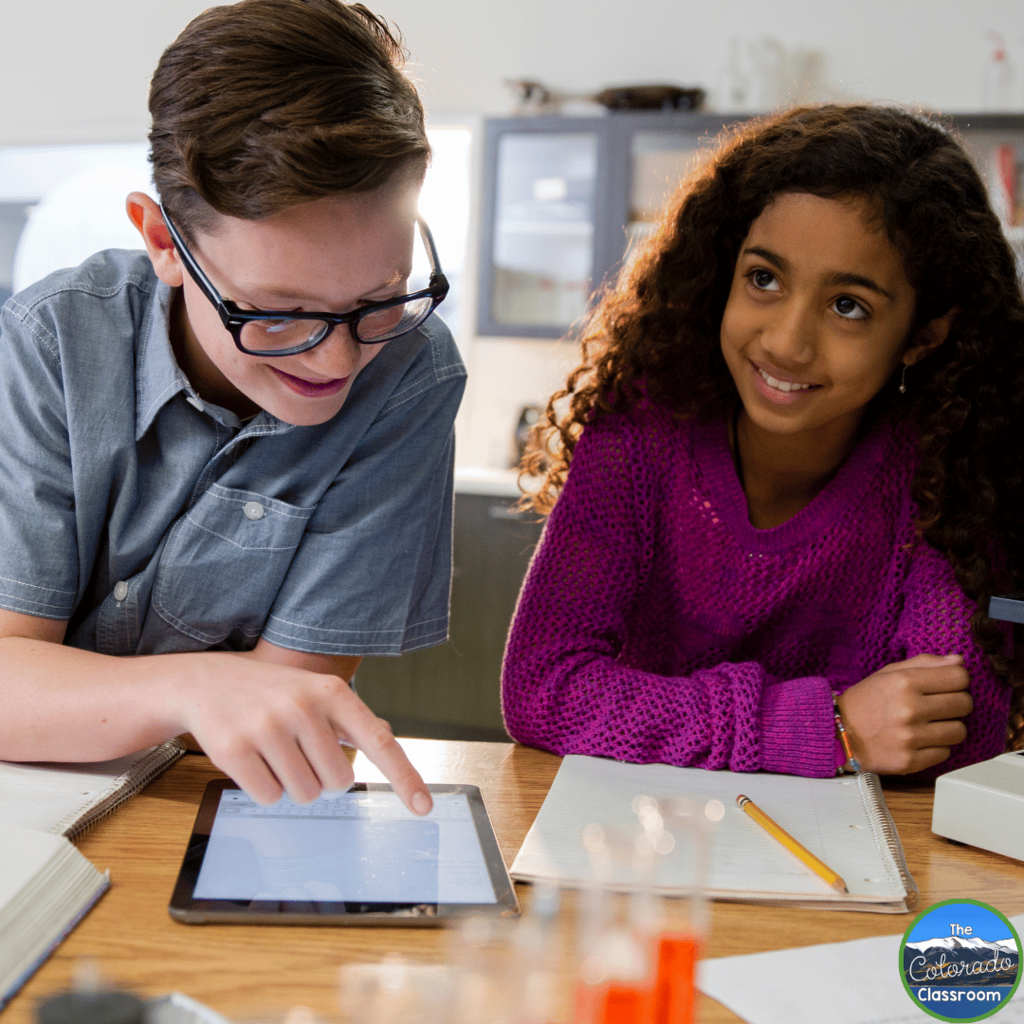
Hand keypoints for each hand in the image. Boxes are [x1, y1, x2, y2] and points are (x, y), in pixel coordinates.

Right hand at [170, 652, 431, 813]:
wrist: (205, 681)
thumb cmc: (270, 692)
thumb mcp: (314, 691)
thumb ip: (350, 718)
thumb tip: (388, 739)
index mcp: (331, 691)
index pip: (379, 741)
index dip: (404, 777)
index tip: (424, 806)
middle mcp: (303, 706)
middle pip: (338, 781)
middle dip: (323, 779)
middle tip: (300, 754)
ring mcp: (267, 726)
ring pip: (304, 793)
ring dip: (293, 785)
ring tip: (275, 753)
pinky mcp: (235, 749)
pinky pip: (269, 797)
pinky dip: (265, 788)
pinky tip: (254, 760)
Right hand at [837, 654, 972, 774]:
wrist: (838, 732)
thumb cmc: (864, 701)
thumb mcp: (889, 673)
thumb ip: (925, 663)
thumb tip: (960, 660)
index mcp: (904, 682)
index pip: (959, 677)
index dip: (958, 680)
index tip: (948, 684)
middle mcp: (909, 709)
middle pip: (964, 703)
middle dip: (956, 703)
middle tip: (939, 705)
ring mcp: (910, 737)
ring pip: (959, 731)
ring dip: (948, 727)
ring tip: (929, 725)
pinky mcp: (910, 761)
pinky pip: (945, 753)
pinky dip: (936, 747)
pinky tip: (919, 741)